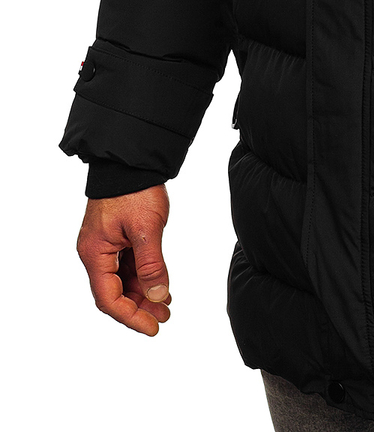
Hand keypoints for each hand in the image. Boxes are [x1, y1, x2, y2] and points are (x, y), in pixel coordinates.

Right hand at [76, 184, 171, 335]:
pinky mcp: (115, 236)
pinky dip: (142, 275)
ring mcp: (105, 244)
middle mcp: (95, 252)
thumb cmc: (134, 189)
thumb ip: (151, 264)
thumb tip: (157, 295)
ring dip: (142, 292)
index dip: (130, 317)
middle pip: (114, 292)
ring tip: (165, 303)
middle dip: (138, 307)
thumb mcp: (147, 229)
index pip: (108, 298)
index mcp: (94, 253)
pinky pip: (126, 265)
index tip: (153, 328)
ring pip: (122, 279)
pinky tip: (159, 283)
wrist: (131, 160)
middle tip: (164, 316)